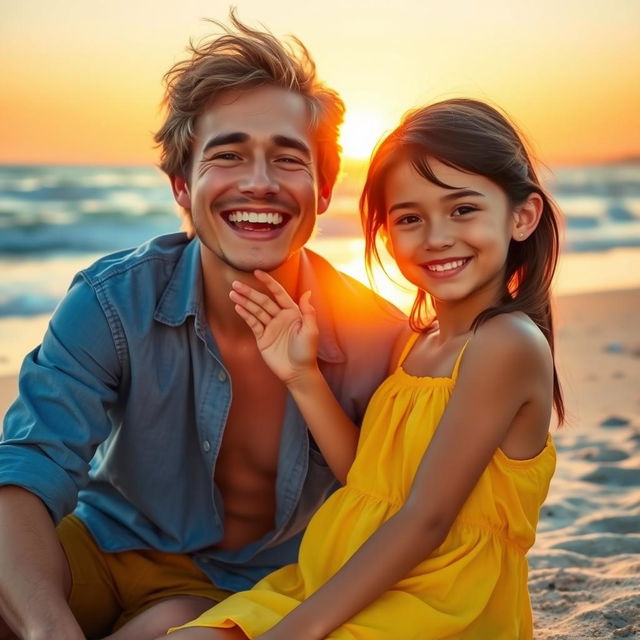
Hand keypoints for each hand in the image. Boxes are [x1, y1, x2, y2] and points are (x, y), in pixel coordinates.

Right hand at [230, 270, 318, 384]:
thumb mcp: (310, 330)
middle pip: (263, 301)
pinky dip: (245, 314)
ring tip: (233, 293)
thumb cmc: (307, 351)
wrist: (297, 372)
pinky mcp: (262, 337)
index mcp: (292, 312)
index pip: (278, 293)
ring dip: (244, 301)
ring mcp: (270, 327)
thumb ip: (308, 311)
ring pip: (255, 310)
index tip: (257, 272)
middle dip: (250, 292)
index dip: (268, 282)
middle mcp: (280, 317)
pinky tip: (237, 306)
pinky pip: (253, 323)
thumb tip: (307, 292)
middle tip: (236, 283)